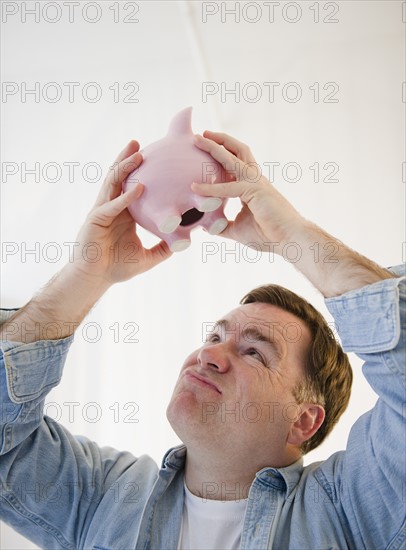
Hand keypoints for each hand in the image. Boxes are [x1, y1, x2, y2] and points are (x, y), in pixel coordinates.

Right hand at [73, 140, 171, 284]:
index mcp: (123, 213)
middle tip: (138, 143)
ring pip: (113, 184)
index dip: (138, 172)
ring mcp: (102, 211)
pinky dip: (126, 197)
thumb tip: (182, 245)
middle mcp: (112, 208)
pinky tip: (139, 187)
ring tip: (136, 152)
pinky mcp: (96, 220)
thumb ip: (162, 250)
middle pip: (119, 178)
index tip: (152, 158)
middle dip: (127, 160)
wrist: (95, 279)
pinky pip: (112, 205)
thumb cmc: (116, 268)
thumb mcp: (147, 257)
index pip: (130, 187)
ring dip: (124, 167)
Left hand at [193, 131, 394, 295]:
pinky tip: (195, 187)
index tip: (205, 150)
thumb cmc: (269, 235)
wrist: (290, 240)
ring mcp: (256, 182)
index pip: (235, 164)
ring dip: (214, 148)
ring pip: (233, 158)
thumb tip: (208, 228)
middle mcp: (255, 179)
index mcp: (252, 185)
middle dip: (219, 141)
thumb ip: (223, 226)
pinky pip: (228, 188)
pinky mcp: (255, 191)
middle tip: (200, 134)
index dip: (221, 156)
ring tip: (198, 138)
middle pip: (236, 151)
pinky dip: (210, 188)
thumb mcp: (238, 230)